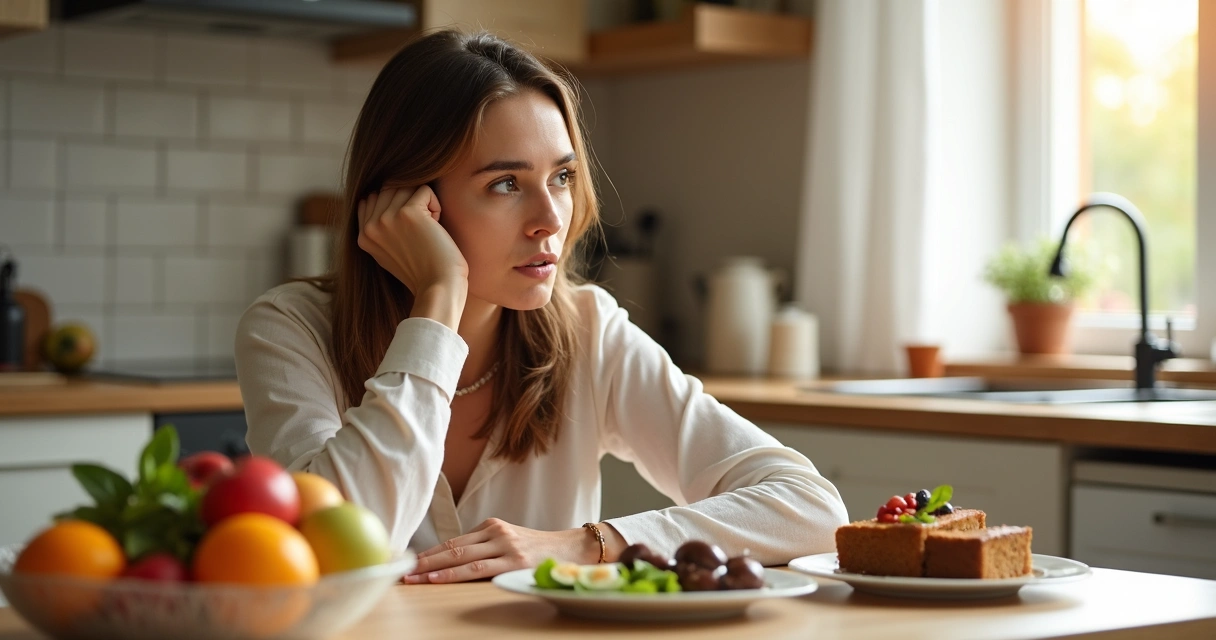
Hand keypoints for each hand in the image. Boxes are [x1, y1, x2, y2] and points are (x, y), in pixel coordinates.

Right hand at [357, 186, 468, 295]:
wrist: (439, 287)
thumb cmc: (423, 272)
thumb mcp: (388, 252)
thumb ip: (378, 227)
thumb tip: (374, 195)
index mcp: (363, 236)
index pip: (373, 197)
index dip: (396, 207)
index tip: (409, 233)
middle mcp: (370, 227)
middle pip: (390, 189)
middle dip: (411, 204)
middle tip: (421, 233)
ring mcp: (386, 219)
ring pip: (407, 186)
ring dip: (424, 205)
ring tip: (427, 231)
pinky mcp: (408, 213)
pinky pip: (425, 190)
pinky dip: (436, 206)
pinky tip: (436, 228)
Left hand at [404, 518, 597, 583]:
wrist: (572, 549)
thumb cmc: (538, 549)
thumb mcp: (509, 540)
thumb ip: (484, 546)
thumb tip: (451, 561)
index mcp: (492, 526)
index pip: (453, 541)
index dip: (429, 553)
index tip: (407, 562)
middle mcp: (496, 532)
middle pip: (452, 548)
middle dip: (424, 561)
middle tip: (400, 571)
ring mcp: (505, 547)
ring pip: (461, 558)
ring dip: (433, 570)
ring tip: (413, 578)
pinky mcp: (514, 562)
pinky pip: (477, 569)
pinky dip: (454, 574)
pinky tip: (438, 579)